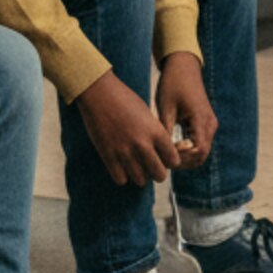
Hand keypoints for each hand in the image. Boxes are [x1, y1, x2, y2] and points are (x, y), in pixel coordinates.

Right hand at [72, 70, 179, 186]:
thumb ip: (156, 135)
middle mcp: (142, 144)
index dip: (169, 160)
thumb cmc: (124, 99)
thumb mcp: (147, 115)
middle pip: (160, 175)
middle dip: (156, 172)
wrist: (99, 92)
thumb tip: (161, 154)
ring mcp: (124, 151)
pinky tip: (120, 165)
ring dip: (139, 175)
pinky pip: (121, 180)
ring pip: (140, 181)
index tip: (163, 157)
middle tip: (150, 165)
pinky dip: (122, 175)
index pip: (173, 160)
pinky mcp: (108, 155)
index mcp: (156, 132)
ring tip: (134, 164)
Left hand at [154, 51, 215, 168]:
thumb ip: (166, 131)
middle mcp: (210, 124)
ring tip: (165, 152)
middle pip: (201, 155)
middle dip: (183, 161)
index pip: (198, 151)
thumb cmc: (172, 84)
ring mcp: (209, 124)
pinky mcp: (205, 123)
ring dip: (185, 156)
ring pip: (201, 151)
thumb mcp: (165, 107)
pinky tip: (171, 145)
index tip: (165, 155)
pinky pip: (200, 143)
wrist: (183, 66)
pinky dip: (188, 149)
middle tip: (163, 158)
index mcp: (201, 120)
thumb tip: (161, 153)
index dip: (182, 159)